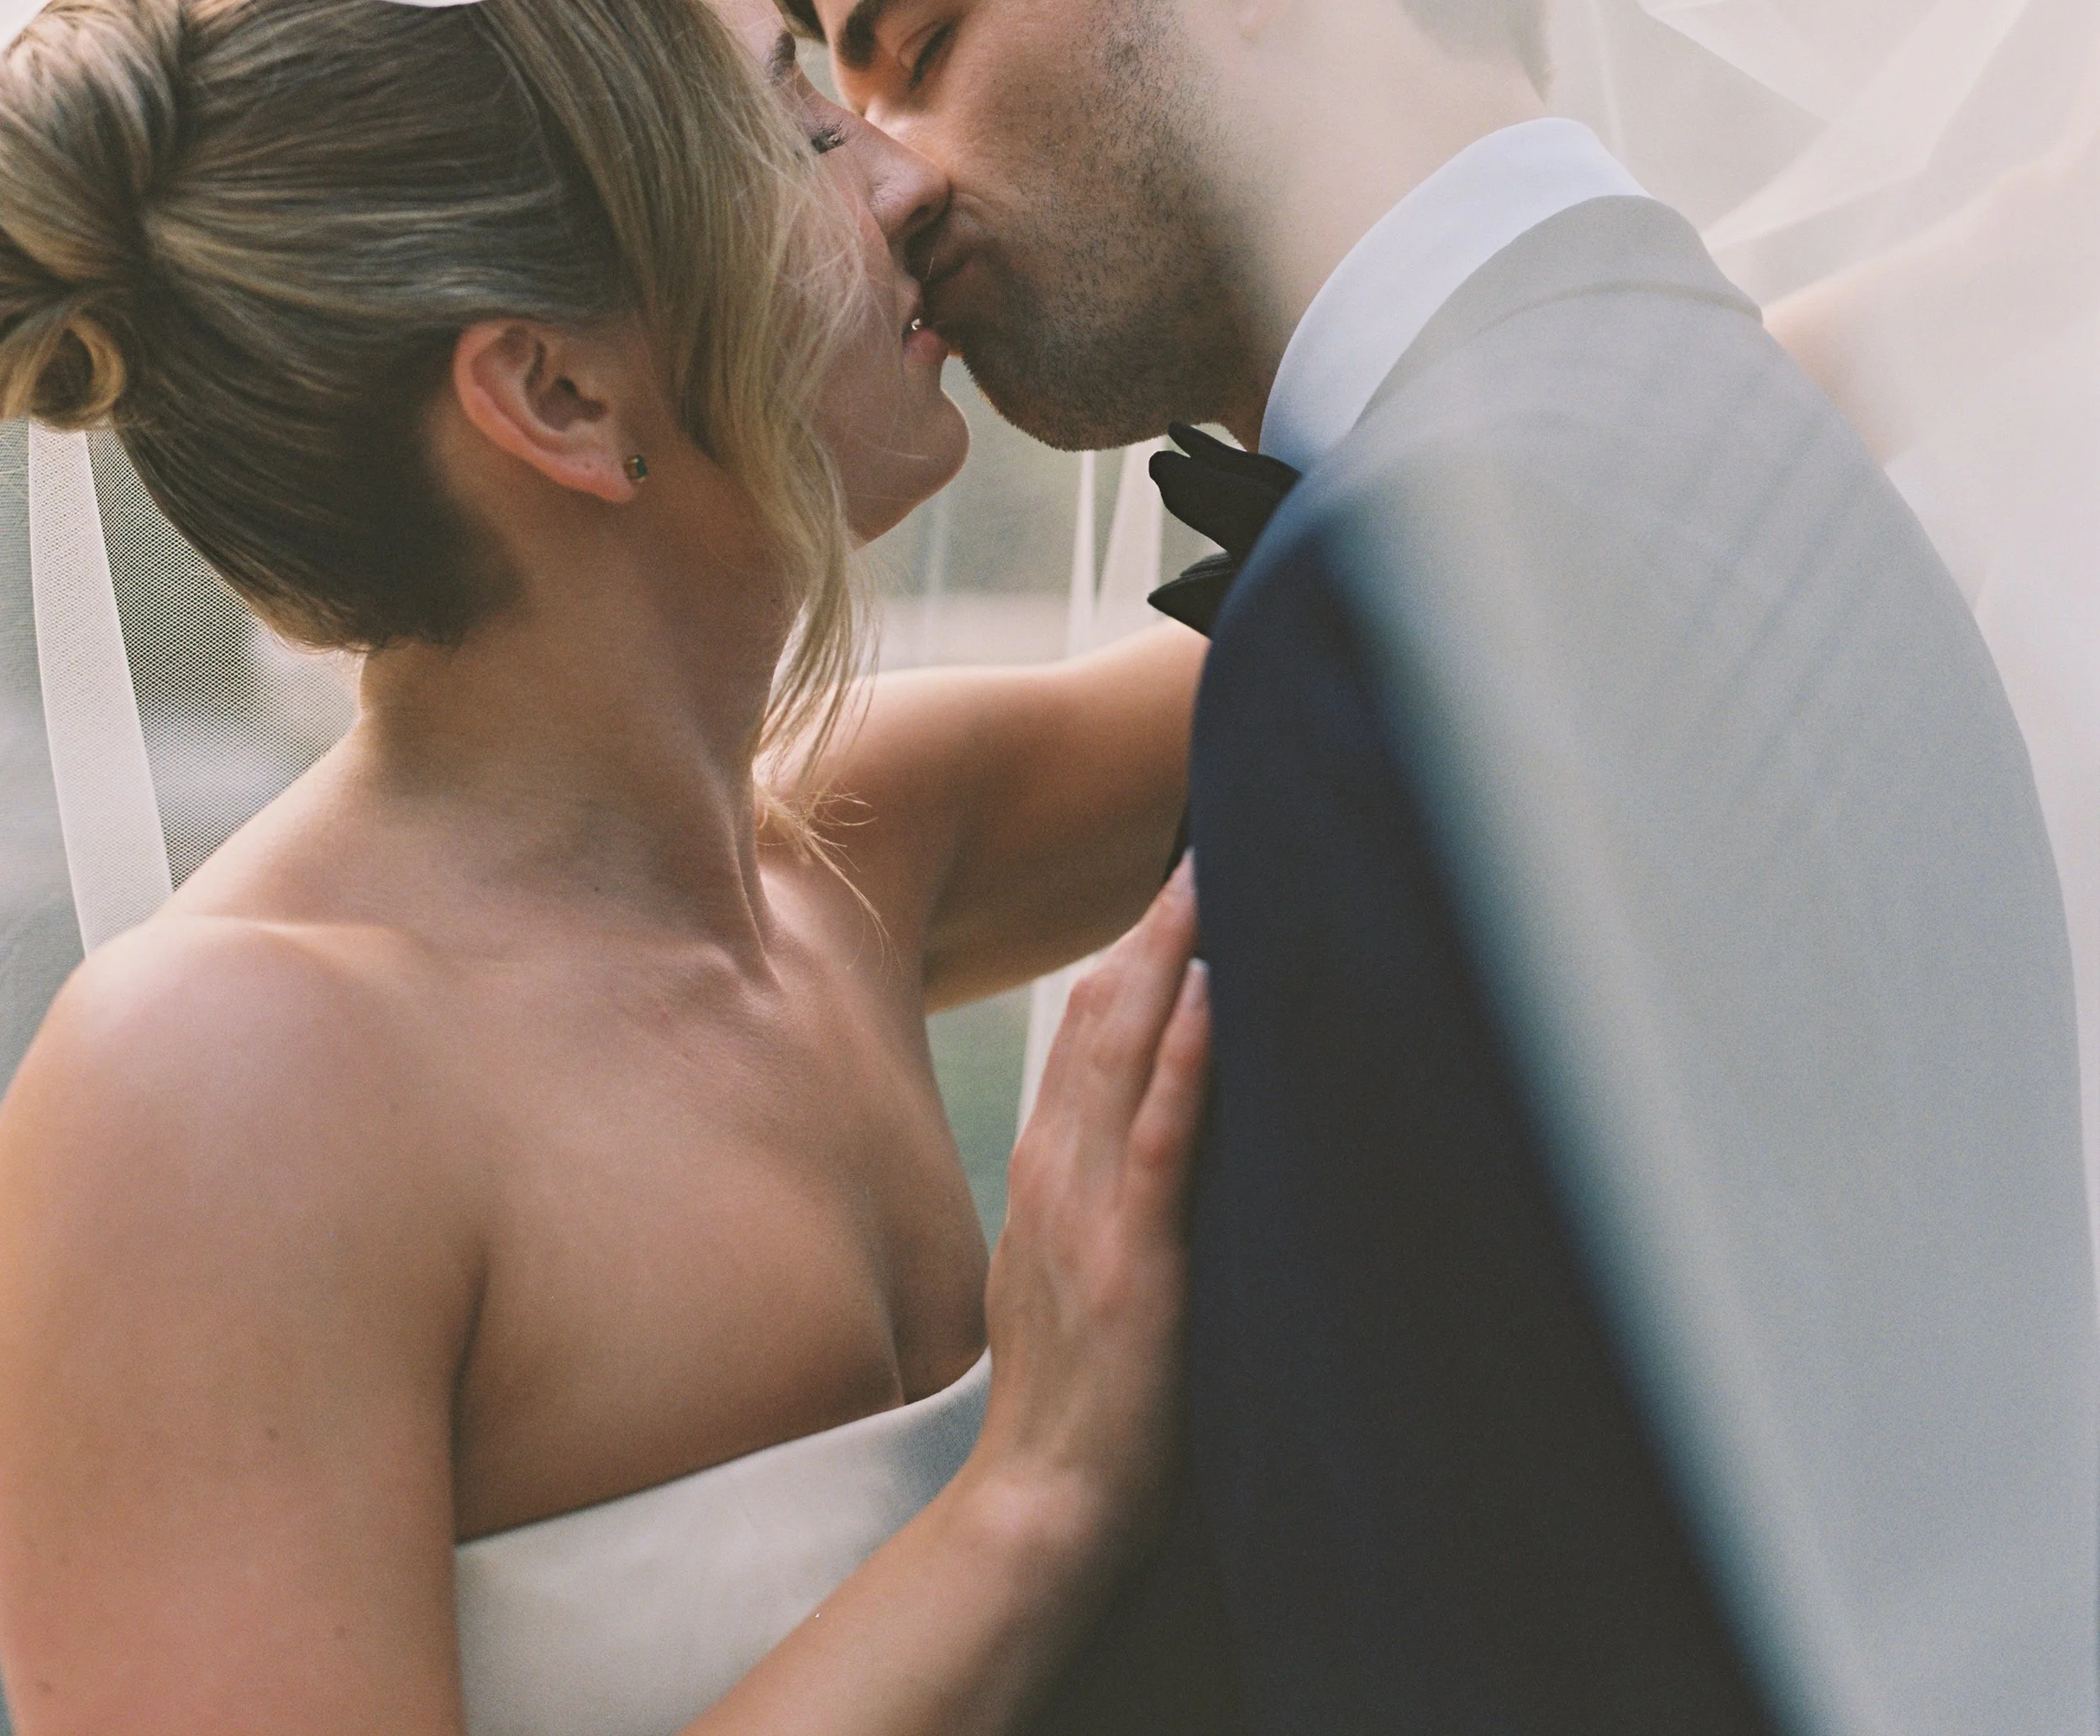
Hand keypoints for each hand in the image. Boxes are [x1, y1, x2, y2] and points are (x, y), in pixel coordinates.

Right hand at [966, 859, 1210, 1575]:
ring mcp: (1088, 1211)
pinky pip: (1160, 1139)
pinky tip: (1219, 995)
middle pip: (1099, 1013)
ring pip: (1124, 1051)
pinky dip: (1188, 1058)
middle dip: (1154, 924)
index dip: (1131, 946)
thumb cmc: (1070, 1390)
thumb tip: (1142, 1116)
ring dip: (1172, 959)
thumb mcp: (1058, 1261)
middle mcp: (1056, 1168)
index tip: (1175, 877)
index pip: (1083, 1025)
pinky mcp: (1132, 1260)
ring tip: (1212, 878)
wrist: (1044, 1501)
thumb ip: (1091, 1183)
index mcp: (1044, 1166)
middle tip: (1204, 839)